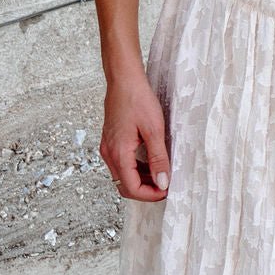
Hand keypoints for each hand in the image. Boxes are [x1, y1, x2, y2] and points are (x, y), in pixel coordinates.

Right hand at [101, 71, 170, 199]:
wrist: (123, 79)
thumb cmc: (137, 99)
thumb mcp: (154, 130)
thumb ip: (158, 159)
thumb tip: (162, 182)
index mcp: (118, 153)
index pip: (131, 189)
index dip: (150, 195)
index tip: (167, 191)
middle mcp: (109, 154)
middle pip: (125, 186)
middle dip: (145, 191)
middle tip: (165, 186)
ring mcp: (108, 148)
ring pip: (123, 176)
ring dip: (142, 180)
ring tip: (162, 174)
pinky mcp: (111, 142)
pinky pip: (122, 164)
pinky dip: (136, 169)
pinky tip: (152, 163)